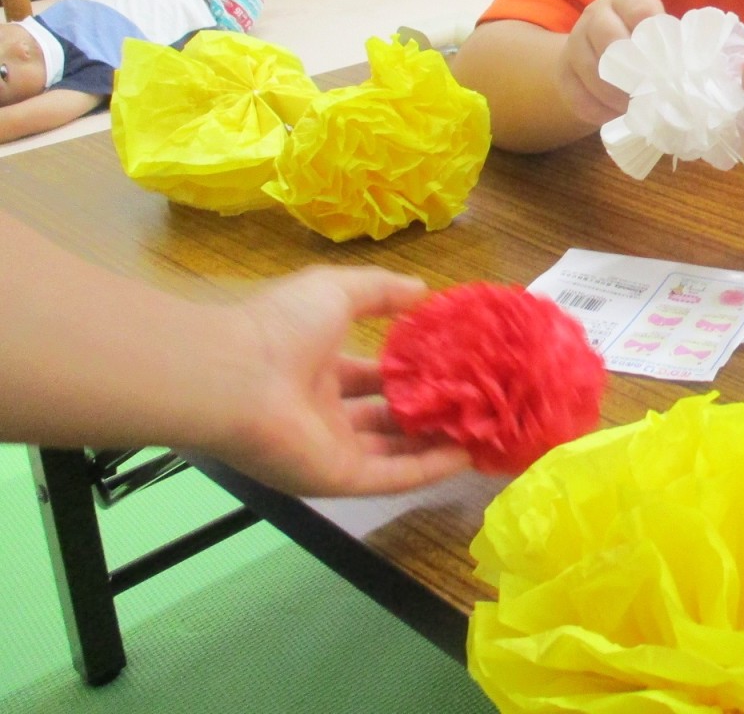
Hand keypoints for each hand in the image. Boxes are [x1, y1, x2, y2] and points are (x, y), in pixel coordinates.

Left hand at [218, 268, 469, 496]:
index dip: (408, 372)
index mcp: (317, 370)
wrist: (236, 379)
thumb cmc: (282, 329)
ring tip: (481, 432)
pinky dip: (429, 469)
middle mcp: (323, 412)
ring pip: (393, 450)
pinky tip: (466, 456)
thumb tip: (424, 292)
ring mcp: (330, 449)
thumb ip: (382, 290)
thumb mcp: (338, 291)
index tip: (450, 365)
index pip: (369, 375)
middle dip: (426, 411)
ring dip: (435, 443)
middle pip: (384, 417)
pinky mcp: (338, 478)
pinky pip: (392, 476)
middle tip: (473, 402)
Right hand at [555, 0, 665, 124]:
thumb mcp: (659, 35)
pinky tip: (618, 115)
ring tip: (639, 108)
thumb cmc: (643, 45)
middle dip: (635, 70)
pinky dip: (602, 111)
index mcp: (625, 0)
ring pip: (592, 72)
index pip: (639, 9)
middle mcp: (596, 16)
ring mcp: (574, 43)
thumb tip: (688, 71)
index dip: (655, 35)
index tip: (668, 59)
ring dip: (619, 96)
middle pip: (610, 38)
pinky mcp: (563, 74)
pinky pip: (580, 97)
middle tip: (653, 91)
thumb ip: (673, 45)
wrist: (598, 53)